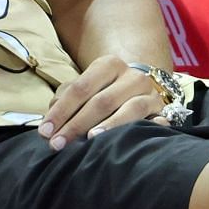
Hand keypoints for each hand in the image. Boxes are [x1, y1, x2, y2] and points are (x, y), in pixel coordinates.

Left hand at [37, 53, 167, 149]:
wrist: (138, 89)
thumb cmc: (102, 92)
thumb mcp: (83, 88)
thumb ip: (65, 100)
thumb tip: (50, 123)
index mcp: (109, 64)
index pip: (81, 88)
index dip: (61, 111)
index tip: (45, 132)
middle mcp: (132, 76)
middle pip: (102, 101)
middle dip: (77, 124)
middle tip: (58, 144)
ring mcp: (150, 94)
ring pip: (131, 110)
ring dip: (110, 126)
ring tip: (91, 139)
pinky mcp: (163, 111)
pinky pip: (157, 122)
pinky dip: (145, 130)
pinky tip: (131, 141)